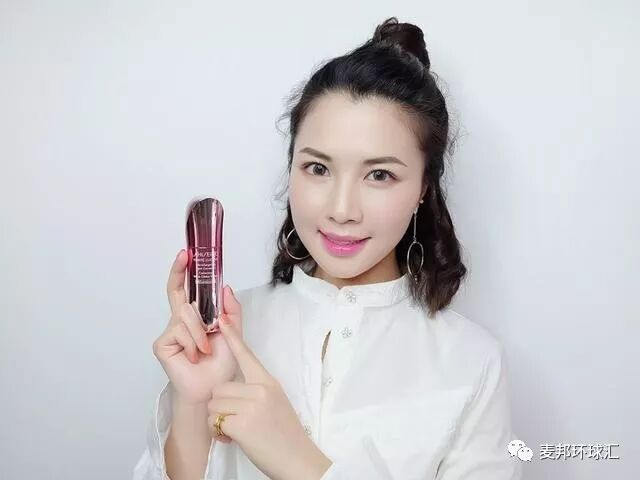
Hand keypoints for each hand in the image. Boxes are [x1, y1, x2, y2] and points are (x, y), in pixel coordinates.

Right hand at [152, 249, 240, 434]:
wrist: (213, 388)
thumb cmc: (221, 363)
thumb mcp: (233, 331)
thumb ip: (231, 310)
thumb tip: (225, 286)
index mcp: (196, 317)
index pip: (186, 289)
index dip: (183, 271)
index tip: (186, 254)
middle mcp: (180, 321)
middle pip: (178, 293)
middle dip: (180, 274)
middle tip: (185, 258)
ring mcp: (170, 332)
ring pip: (186, 314)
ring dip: (201, 331)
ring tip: (206, 348)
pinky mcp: (162, 344)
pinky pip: (180, 331)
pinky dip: (194, 342)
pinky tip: (196, 356)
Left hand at [206, 291, 332, 479]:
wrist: (297, 460)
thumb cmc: (285, 435)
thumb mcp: (276, 402)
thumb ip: (257, 391)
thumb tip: (234, 390)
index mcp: (268, 381)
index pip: (247, 355)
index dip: (232, 336)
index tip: (221, 318)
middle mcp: (261, 389)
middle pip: (220, 388)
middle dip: (221, 407)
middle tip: (235, 422)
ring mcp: (252, 405)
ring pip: (214, 404)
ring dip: (218, 421)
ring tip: (236, 432)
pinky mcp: (242, 423)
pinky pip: (215, 422)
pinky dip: (219, 434)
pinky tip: (234, 439)